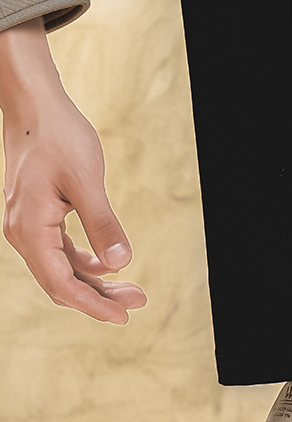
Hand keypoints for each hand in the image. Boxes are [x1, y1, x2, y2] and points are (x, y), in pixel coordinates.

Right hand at [2, 97, 145, 323]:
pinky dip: (85, 264)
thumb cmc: (58, 137)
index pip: (61, 284)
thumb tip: (121, 263)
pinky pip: (60, 252)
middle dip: (100, 297)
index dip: (93, 304)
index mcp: (30, 229)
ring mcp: (27, 226)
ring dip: (96, 282)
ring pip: (62, 269)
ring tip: (132, 289)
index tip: (124, 317)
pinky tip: (109, 265)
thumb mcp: (87, 182)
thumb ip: (103, 225)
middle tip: (140, 301)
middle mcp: (22, 233)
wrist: (33, 105)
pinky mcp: (37, 217)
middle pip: (61, 282)